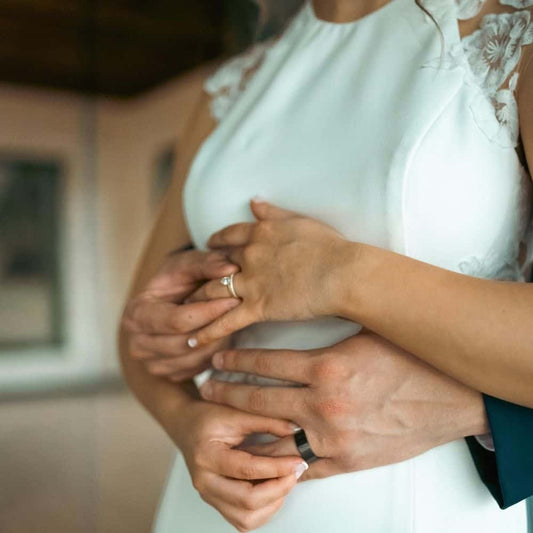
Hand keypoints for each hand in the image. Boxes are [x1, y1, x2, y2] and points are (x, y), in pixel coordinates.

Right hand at [121, 249, 239, 380]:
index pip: (176, 320)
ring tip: (234, 321)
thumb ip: (208, 263)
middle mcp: (138, 343)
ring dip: (219, 341)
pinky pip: (198, 369)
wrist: (173, 297)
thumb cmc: (179, 278)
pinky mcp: (169, 375)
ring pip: (195, 359)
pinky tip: (224, 335)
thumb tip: (230, 269)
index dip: (208, 311)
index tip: (234, 299)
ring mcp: (152, 364)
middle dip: (216, 327)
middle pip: (185, 343)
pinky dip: (215, 353)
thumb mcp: (189, 264)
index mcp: (136, 313)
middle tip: (242, 311)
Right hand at [172, 401, 307, 531]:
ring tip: (285, 481)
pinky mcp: (216, 501)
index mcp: (207, 456)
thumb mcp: (235, 410)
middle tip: (295, 472)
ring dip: (272, 504)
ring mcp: (209, 495)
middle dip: (278, 489)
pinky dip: (263, 511)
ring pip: (245, 518)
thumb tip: (293, 429)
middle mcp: (205, 481)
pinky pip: (242, 520)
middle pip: (246, 502)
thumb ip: (265, 420)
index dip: (276, 467)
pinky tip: (272, 491)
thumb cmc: (207, 416)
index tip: (296, 461)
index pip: (246, 469)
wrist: (186, 424)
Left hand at [186, 199, 355, 346]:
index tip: (208, 249)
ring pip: (212, 292)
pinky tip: (194, 341)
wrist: (342, 272)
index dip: (214, 244)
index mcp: (259, 233)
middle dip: (199, 275)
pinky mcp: (258, 307)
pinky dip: (208, 332)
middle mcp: (249, 256)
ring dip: (195, 302)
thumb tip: (254, 200)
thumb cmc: (329, 246)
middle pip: (214, 265)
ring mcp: (251, 282)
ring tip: (182, 313)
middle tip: (187, 285)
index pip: (227, 237)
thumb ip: (273, 212)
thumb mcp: (299, 220)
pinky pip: (226, 321)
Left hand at [199, 332, 488, 481]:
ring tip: (224, 421)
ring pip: (271, 436)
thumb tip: (297, 325)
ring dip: (244, 429)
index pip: (265, 362)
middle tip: (206, 388)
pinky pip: (301, 466)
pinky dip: (277, 460)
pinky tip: (259, 453)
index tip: (219, 358)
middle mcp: (323, 404)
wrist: (453, 398)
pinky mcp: (346, 462)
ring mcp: (332, 437)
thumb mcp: (364, 335)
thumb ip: (327, 336)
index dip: (236, 359)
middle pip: (258, 400)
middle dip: (226, 393)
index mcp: (326, 366)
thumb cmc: (412, 361)